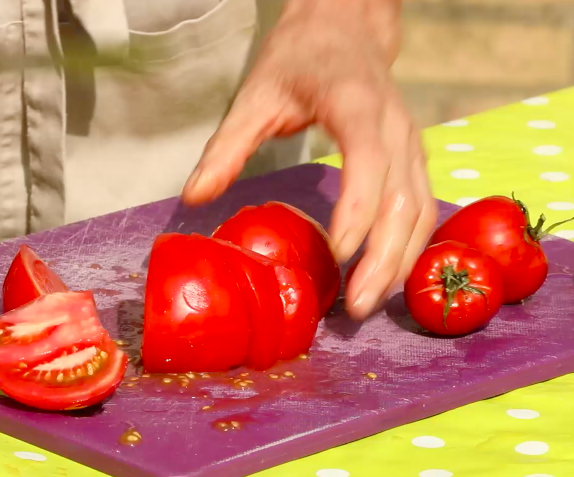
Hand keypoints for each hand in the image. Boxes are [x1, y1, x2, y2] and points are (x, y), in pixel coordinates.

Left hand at [181, 0, 435, 319]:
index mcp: (356, 104)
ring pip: (421, 210)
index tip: (338, 253)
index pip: (368, 161)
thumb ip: (226, 147)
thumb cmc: (300, 59)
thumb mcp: (254, 94)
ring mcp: (412, 143)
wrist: (345, 29)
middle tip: (356, 307)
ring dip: (401, 261)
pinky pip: (422, 208)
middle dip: (384, 257)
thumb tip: (193, 197)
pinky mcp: (414, 159)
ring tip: (369, 304)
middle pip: (403, 199)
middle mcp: (395, 126)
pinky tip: (387, 278)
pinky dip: (410, 247)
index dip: (358, 209)